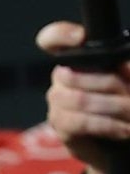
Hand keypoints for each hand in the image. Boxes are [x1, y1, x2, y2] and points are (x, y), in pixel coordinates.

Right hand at [39, 21, 129, 173]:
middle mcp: (62, 77)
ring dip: (113, 108)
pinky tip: (124, 129)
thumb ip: (125, 69)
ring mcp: (57, 103)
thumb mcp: (129, 79)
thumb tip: (121, 67)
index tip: (80, 37)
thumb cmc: (127, 102)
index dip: (59, 35)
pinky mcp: (60, 126)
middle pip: (74, 75)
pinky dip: (107, 126)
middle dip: (110, 85)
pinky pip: (80, 122)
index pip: (52, 39)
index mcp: (78, 57)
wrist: (123, 138)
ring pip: (80, 100)